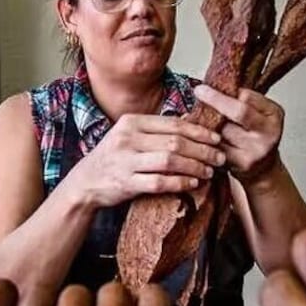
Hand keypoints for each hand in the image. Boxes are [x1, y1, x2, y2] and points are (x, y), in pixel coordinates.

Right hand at [63, 114, 223, 208]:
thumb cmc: (113, 158)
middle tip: (220, 157)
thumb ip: (155, 129)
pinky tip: (192, 183)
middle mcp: (127, 139)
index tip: (217, 138)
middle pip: (175, 142)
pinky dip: (179, 182)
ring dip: (194, 166)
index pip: (172, 124)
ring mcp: (125, 161)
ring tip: (210, 171)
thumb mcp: (129, 135)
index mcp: (131, 122)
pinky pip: (159, 182)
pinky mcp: (126, 183)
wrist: (85, 182)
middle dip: (202, 150)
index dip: (198, 131)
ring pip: (169, 160)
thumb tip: (189, 122)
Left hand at [193, 85, 283, 181]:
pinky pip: (217, 146)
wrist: (263, 168)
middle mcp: (268, 133)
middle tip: (199, 91)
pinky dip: (205, 138)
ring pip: (224, 130)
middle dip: (216, 101)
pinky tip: (199, 134)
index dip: (226, 92)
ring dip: (207, 121)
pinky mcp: (241, 164)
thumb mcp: (258, 113)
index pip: (248, 98)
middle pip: (238, 112)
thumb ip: (243, 101)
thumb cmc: (256, 135)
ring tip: (197, 114)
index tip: (207, 86)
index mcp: (274, 115)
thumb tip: (213, 87)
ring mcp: (256, 150)